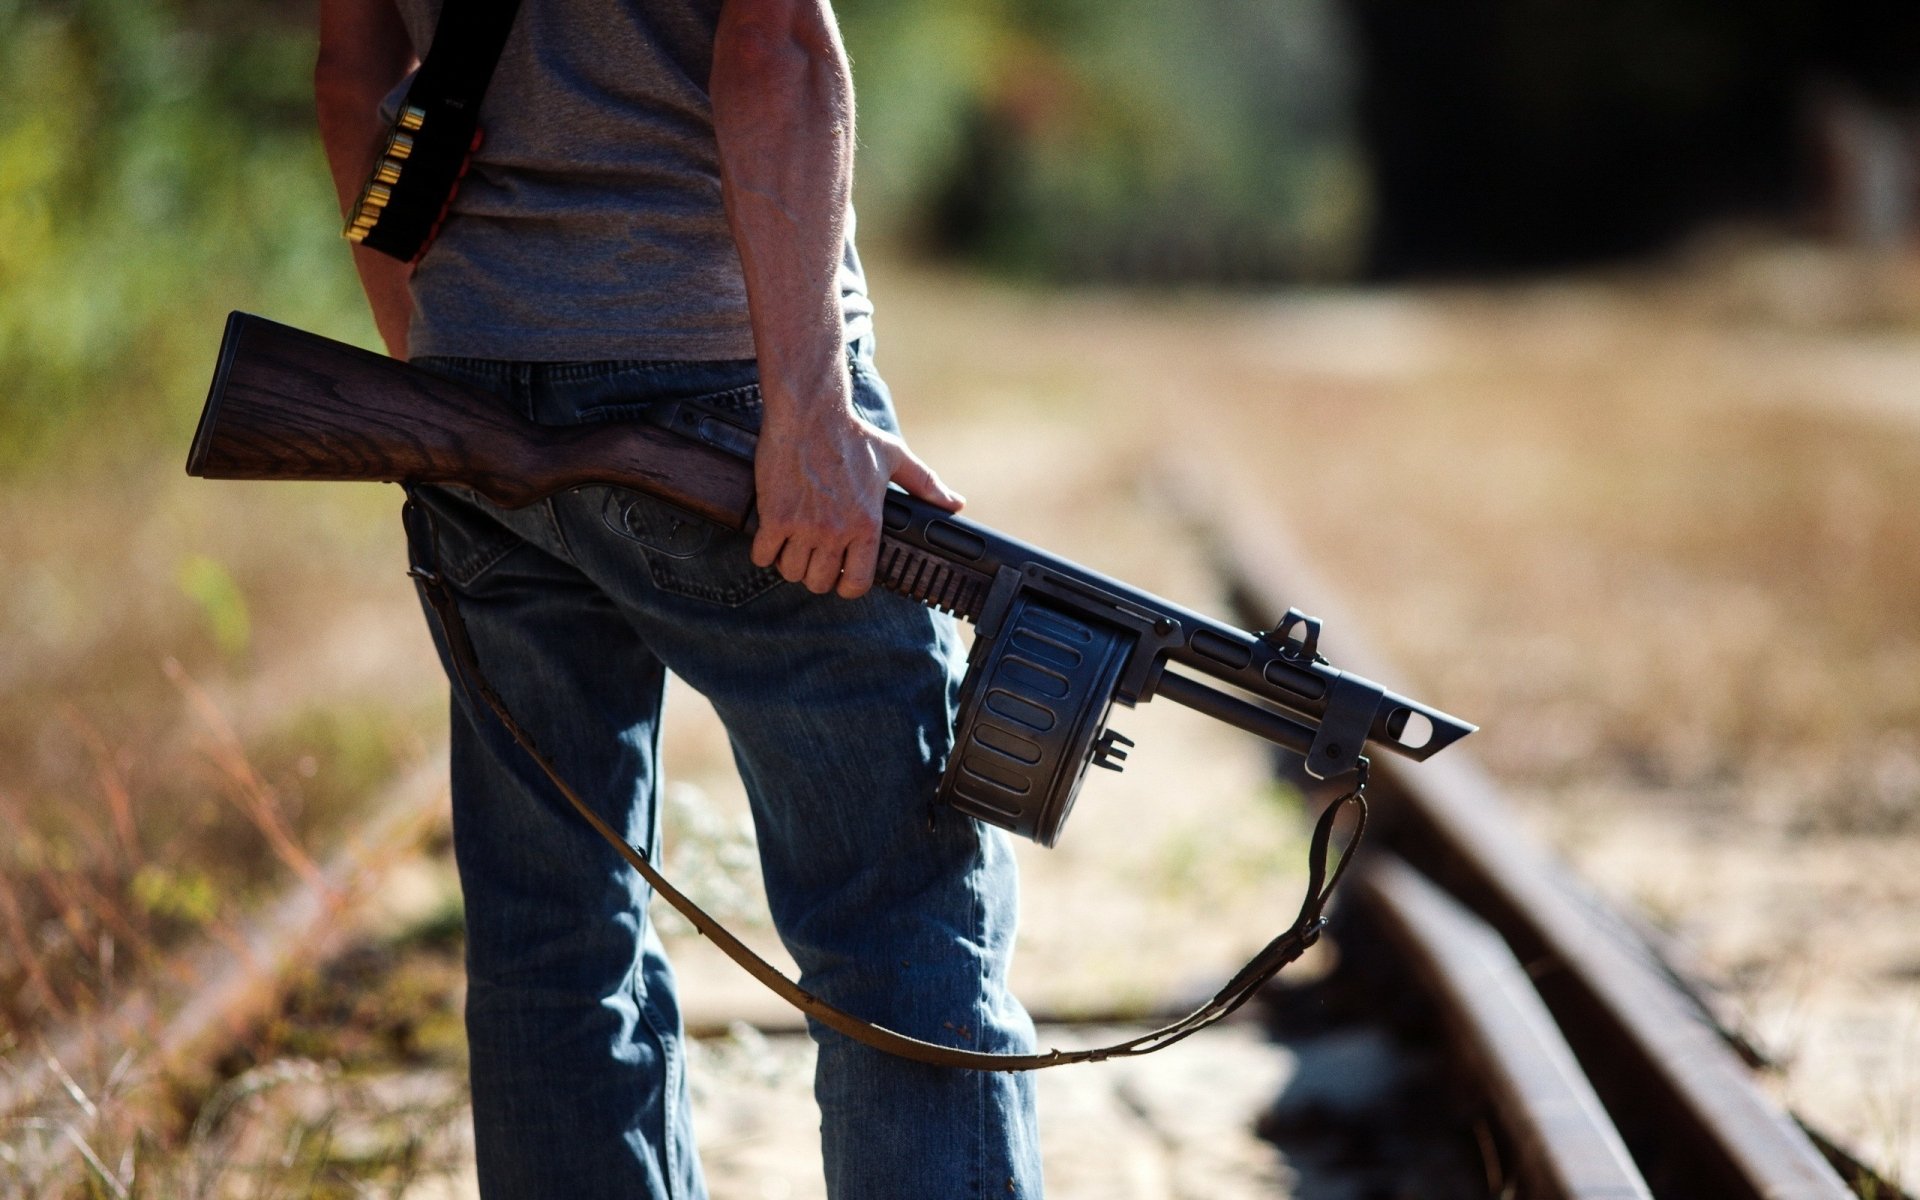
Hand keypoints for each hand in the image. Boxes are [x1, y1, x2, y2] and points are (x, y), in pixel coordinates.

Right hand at [749, 370, 962, 599]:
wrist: (810, 414)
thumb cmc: (852, 435)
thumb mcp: (895, 459)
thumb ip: (926, 485)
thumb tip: (956, 504)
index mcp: (867, 525)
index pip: (857, 583)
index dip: (848, 586)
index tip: (842, 577)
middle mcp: (836, 532)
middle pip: (820, 583)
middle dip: (816, 575)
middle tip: (814, 558)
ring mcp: (803, 527)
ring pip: (791, 573)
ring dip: (790, 564)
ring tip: (792, 547)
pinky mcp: (775, 517)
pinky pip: (763, 556)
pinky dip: (764, 552)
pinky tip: (770, 538)